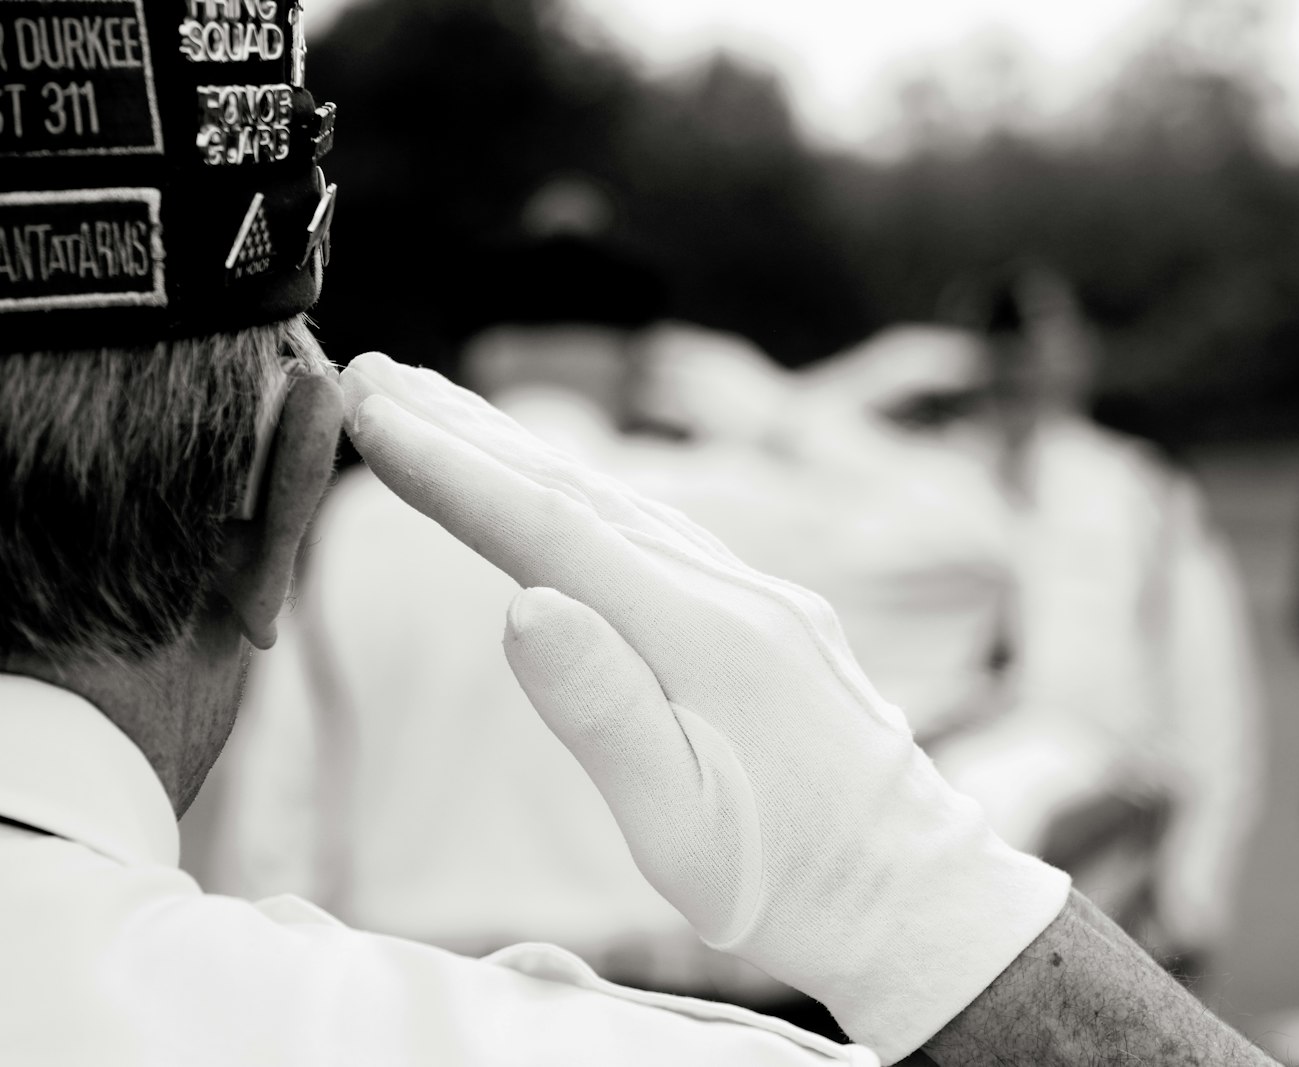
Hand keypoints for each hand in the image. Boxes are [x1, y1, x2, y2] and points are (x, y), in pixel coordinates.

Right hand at [339, 354, 1068, 1061]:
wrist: (914, 893)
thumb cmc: (787, 882)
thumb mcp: (681, 826)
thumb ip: (604, 712)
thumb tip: (523, 604)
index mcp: (704, 639)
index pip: (553, 534)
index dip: (457, 472)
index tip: (374, 410)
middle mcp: (734, 594)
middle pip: (582, 495)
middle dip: (471, 433)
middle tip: (374, 372)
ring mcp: (759, 598)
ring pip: (623, 505)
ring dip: (526, 455)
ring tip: (443, 409)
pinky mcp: (769, 617)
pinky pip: (662, 535)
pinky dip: (590, 499)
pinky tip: (561, 491)